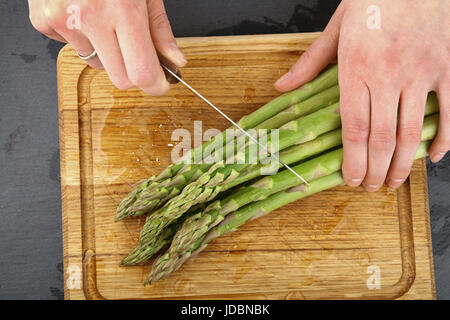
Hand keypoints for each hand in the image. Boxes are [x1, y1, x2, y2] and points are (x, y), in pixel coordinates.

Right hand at [28, 0, 186, 94]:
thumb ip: (159, 29)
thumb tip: (174, 61)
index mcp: (123, 9)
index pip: (142, 73)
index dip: (155, 85)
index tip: (160, 83)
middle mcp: (91, 18)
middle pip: (120, 79)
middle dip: (132, 70)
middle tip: (134, 50)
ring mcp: (63, 21)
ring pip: (95, 64)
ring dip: (105, 50)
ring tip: (103, 17)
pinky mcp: (43, 21)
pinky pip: (72, 47)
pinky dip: (81, 36)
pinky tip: (82, 11)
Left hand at [275, 0, 449, 191]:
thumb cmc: (373, 1)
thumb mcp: (336, 28)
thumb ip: (310, 63)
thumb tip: (281, 87)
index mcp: (356, 69)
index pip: (352, 129)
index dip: (351, 161)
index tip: (348, 179)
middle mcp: (388, 76)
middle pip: (380, 139)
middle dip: (373, 171)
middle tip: (368, 187)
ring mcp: (421, 73)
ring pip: (412, 132)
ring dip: (401, 164)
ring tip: (392, 182)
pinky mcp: (446, 68)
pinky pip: (449, 112)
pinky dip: (443, 139)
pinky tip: (432, 157)